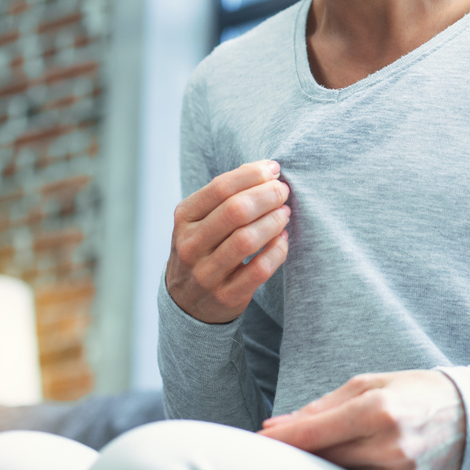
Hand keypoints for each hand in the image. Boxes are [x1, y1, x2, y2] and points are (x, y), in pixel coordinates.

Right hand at [165, 160, 290, 323]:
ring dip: (274, 221)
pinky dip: (277, 250)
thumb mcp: (201, 218)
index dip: (253, 174)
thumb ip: (227, 193)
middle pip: (236, 211)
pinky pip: (259, 269)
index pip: (221, 187)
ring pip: (247, 240)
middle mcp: (191, 245)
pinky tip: (283, 239)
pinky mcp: (226, 295)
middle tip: (283, 191)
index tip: (274, 169)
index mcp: (184, 218)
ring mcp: (206, 273)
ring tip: (285, 213)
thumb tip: (265, 169)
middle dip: (267, 196)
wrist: (186, 301)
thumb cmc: (203, 246)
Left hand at [258, 370, 465, 469]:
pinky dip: (348, 469)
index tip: (261, 437)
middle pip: (324, 457)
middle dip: (300, 450)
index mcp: (378, 409)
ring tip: (323, 446)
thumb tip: (281, 424)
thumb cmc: (418, 391)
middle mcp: (388, 445)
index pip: (316, 432)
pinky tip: (344, 459)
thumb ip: (325, 405)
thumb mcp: (372, 384)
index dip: (284, 438)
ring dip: (324, 462)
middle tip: (283, 443)